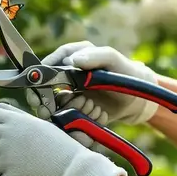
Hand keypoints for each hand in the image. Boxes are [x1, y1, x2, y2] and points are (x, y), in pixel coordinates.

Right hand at [40, 42, 160, 125]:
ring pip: (54, 105)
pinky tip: (96, 114)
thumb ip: (95, 57)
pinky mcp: (76, 109)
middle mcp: (67, 75)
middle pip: (44, 87)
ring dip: (68, 111)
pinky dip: (78, 119)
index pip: (49, 63)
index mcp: (74, 56)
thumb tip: (73, 60)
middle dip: (44, 100)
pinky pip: (67, 116)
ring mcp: (71, 93)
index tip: (40, 88)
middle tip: (47, 110)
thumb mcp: (113, 60)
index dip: (41, 76)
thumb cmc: (125, 72)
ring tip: (90, 108)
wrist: (136, 99)